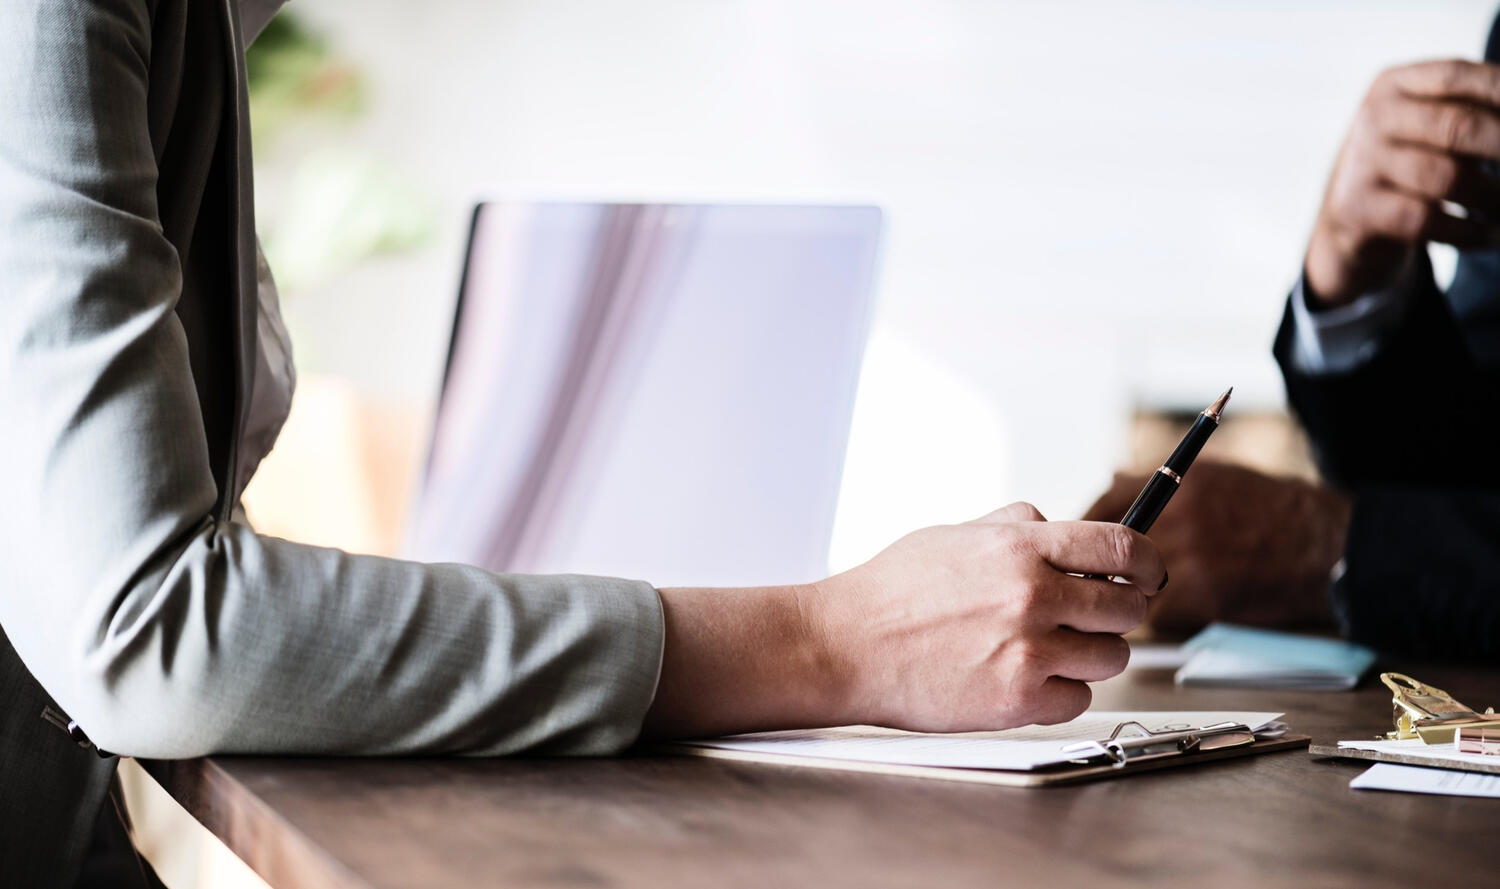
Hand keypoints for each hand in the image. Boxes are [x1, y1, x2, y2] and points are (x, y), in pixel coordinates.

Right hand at [805, 502, 1165, 731]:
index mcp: (1020, 547)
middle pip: (1129, 607)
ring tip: (1045, 649)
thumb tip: (1055, 524)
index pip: (1124, 547)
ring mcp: (1029, 650)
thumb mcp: (954, 535)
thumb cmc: (890, 592)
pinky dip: (1060, 693)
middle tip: (1089, 617)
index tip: (1148, 574)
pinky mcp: (1018, 700)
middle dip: (1115, 612)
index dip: (1148, 563)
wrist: (845, 646)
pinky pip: (1079, 699)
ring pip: (1112, 657)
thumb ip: (1014, 527)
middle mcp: (1033, 595)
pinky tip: (1023, 678)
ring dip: (1089, 654)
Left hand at [1081, 462, 1350, 635]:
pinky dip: (1168, 616)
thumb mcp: (1212, 476)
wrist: (1322, 546)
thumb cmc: (1268, 508)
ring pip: (1130, 589)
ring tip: (1157, 590)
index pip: (1101, 508)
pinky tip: (1192, 603)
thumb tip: (1111, 482)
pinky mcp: (1204, 597)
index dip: (1085, 534)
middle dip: (1101, 572)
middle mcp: (1178, 519)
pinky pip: (1161, 615)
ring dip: (1133, 597)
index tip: (1080, 550)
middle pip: (1108, 554)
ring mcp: (1191, 559)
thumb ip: (1157, 482)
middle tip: (1103, 582)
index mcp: (1175, 486)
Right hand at [1306, 60, 1499, 305]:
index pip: (1459, 76)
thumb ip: (1476, 112)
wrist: (1346, 220)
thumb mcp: (1430, 126)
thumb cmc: (1408, 164)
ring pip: (1446, 178)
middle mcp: (1374, 117)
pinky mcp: (1357, 209)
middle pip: (1458, 126)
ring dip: (1493, 198)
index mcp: (1395, 85)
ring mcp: (1361, 163)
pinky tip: (1492, 236)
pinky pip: (1426, 220)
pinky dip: (1470, 232)